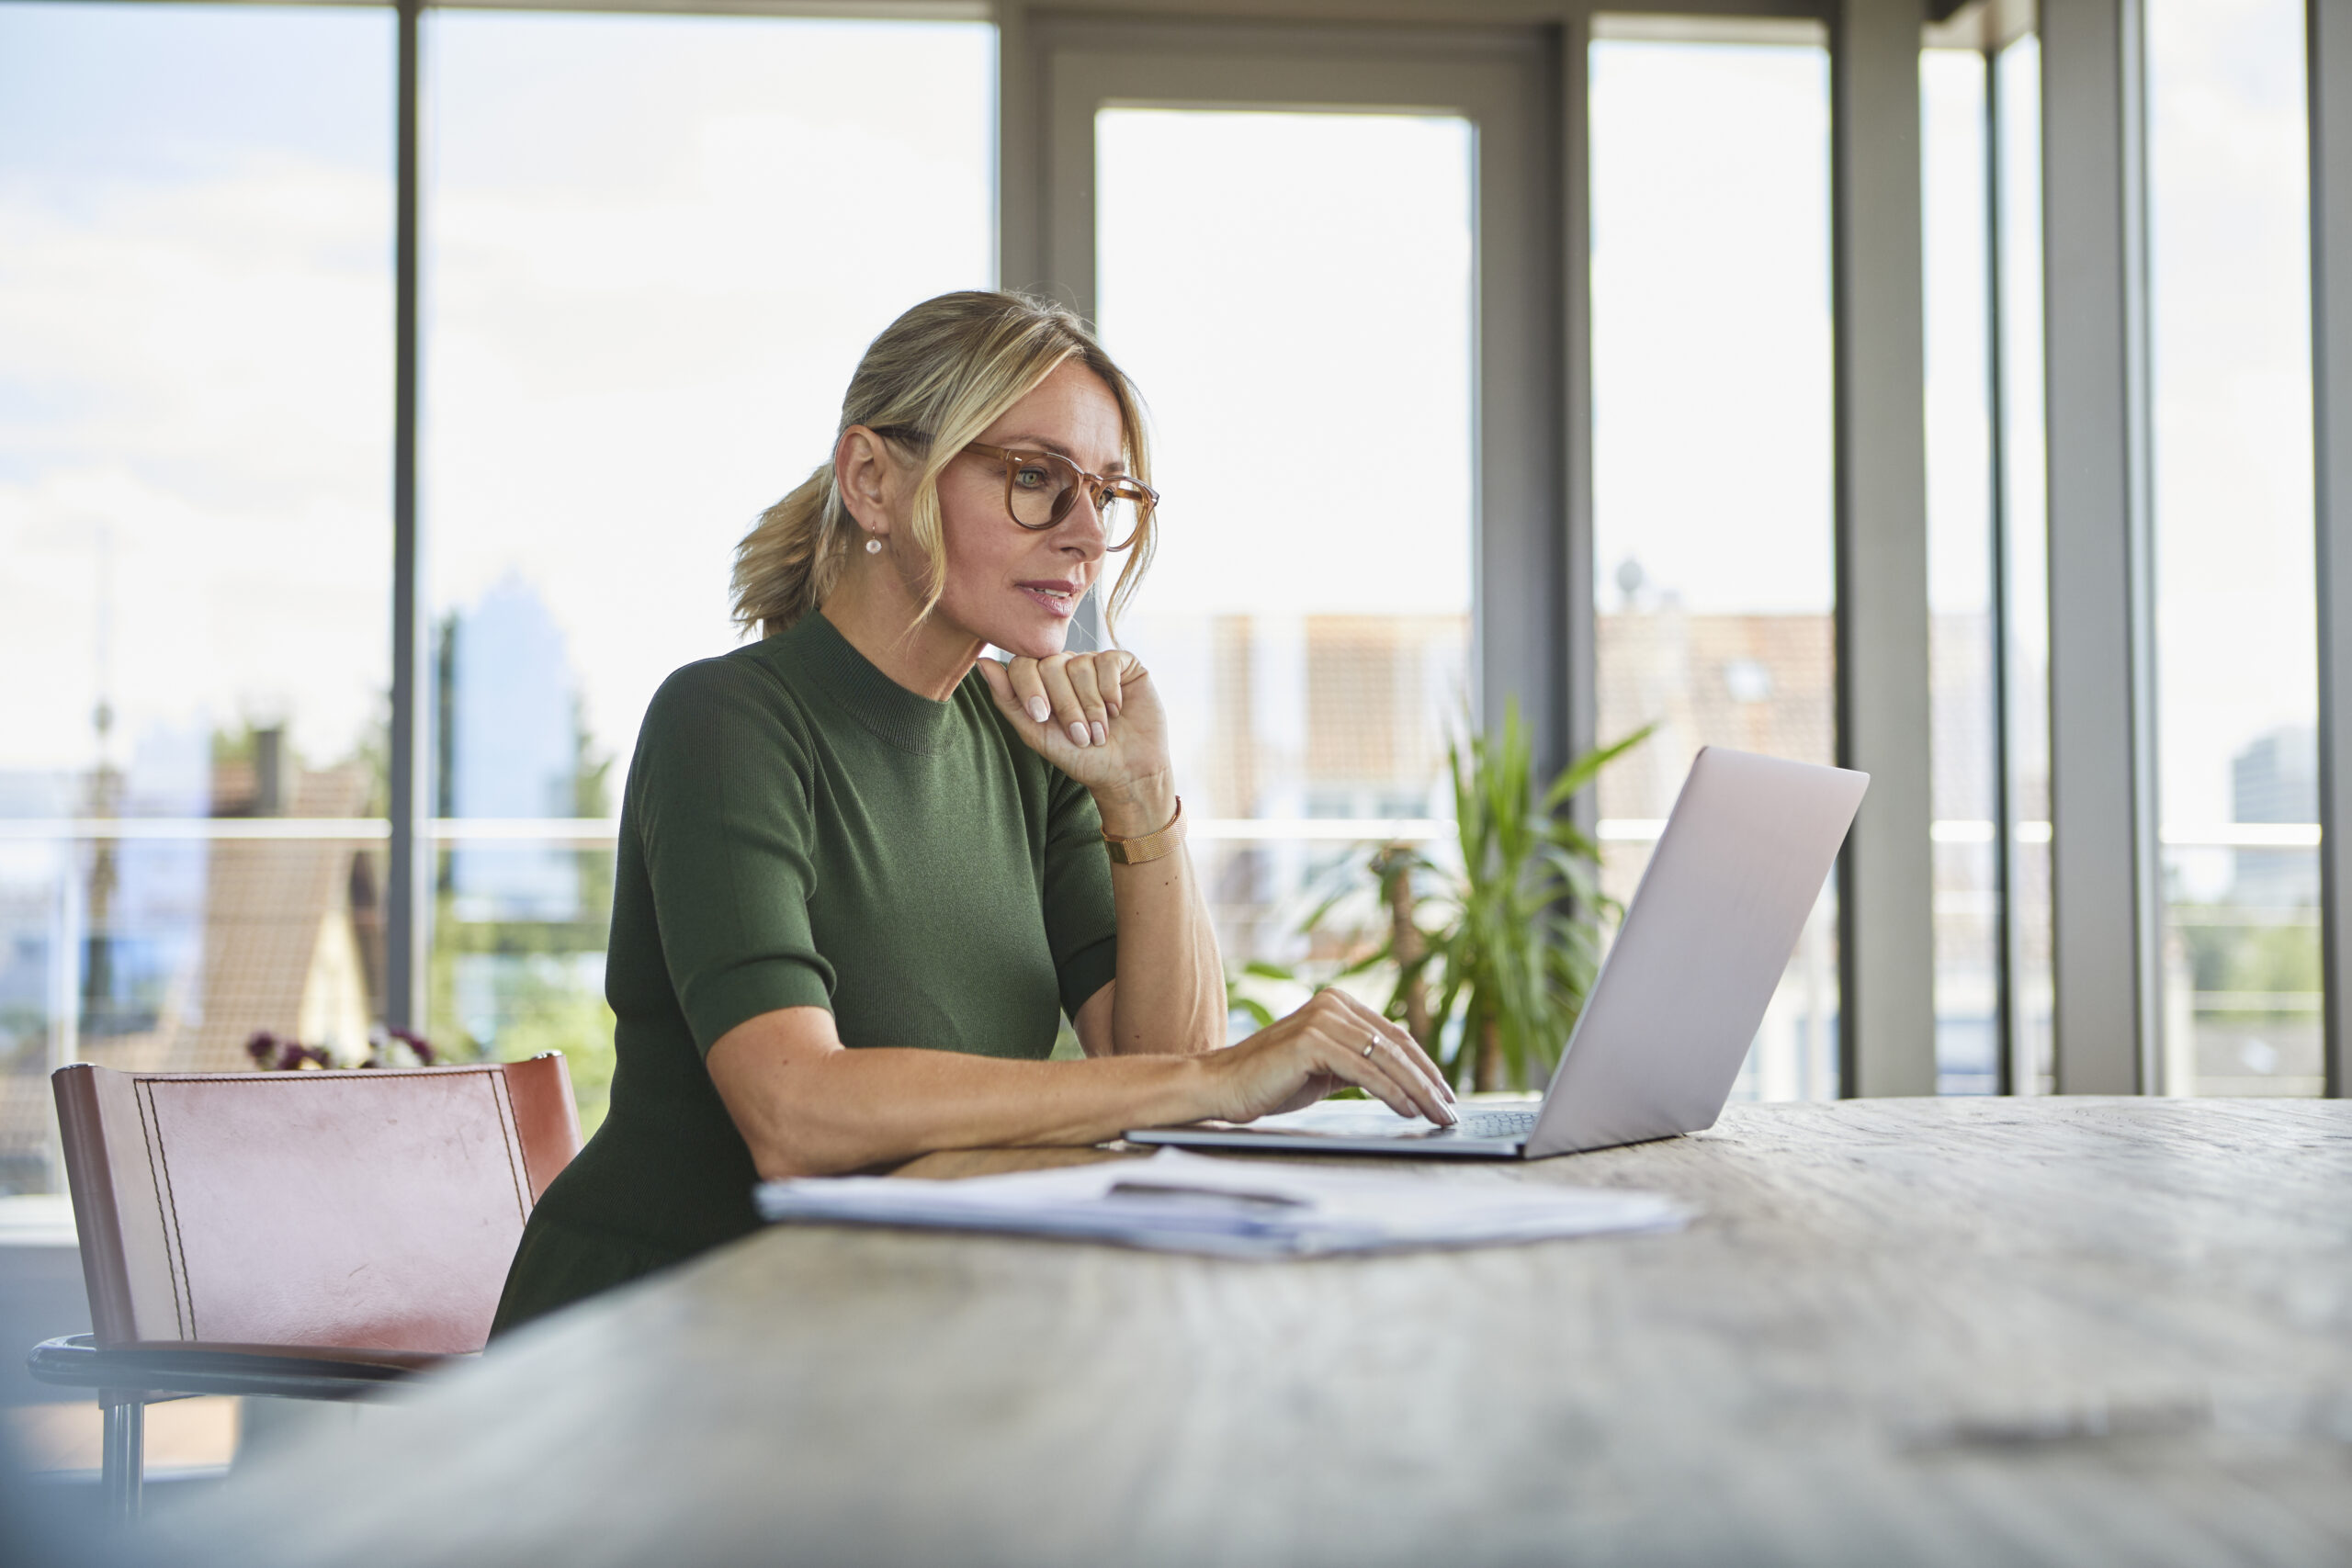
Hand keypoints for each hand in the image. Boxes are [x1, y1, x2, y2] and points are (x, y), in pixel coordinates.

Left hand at [973, 650, 1172, 814]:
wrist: (1126, 773)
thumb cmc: (1080, 757)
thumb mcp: (1036, 734)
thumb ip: (1008, 700)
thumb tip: (982, 662)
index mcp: (1042, 681)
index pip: (1023, 664)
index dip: (1031, 689)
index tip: (1042, 718)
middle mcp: (1067, 667)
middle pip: (1051, 664)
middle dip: (1064, 705)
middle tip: (1079, 735)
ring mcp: (1095, 663)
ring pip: (1081, 665)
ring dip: (1090, 706)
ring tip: (1099, 731)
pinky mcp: (1124, 664)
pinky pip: (1108, 661)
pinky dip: (1110, 691)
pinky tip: (1116, 710)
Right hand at [1199, 990, 1457, 1125]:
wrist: (1222, 1086)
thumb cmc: (1271, 1081)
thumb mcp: (1325, 1067)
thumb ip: (1358, 1062)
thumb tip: (1402, 1076)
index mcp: (1337, 1003)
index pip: (1394, 1036)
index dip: (1424, 1066)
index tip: (1444, 1093)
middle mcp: (1333, 1003)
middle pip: (1395, 1046)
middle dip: (1428, 1081)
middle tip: (1450, 1110)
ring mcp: (1322, 1020)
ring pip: (1385, 1059)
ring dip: (1418, 1091)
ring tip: (1437, 1116)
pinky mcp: (1313, 1041)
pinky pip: (1365, 1071)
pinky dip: (1392, 1093)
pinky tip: (1409, 1110)